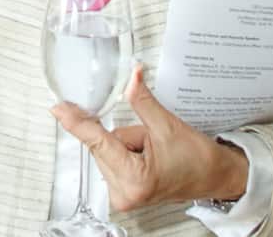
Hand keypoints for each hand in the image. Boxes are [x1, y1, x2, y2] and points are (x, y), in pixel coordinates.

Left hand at [51, 65, 248, 209]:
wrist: (215, 177)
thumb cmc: (198, 160)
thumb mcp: (167, 125)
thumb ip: (142, 100)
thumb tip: (131, 76)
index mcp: (134, 178)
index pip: (97, 141)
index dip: (76, 122)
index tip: (58, 109)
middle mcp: (123, 192)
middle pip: (101, 144)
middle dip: (123, 134)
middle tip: (151, 140)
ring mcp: (122, 195)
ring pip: (106, 150)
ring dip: (125, 143)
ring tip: (153, 150)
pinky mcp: (123, 193)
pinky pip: (111, 159)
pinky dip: (125, 151)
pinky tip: (147, 157)